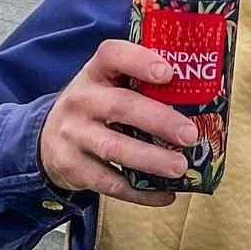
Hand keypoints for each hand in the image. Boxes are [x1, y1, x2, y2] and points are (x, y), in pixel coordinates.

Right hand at [38, 39, 191, 205]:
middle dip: (158, 120)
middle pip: (120, 105)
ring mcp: (74, 135)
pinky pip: (110, 183)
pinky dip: (140, 192)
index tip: (168, 72)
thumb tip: (203, 98)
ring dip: (150, 159)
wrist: (47, 141)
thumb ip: (141, 87)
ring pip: (113, 148)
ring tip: (180, 167)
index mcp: (95, 74)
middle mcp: (81, 100)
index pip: (111, 55)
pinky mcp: (73, 167)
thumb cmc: (96, 110)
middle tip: (189, 134)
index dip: (139, 61)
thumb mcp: (107, 87)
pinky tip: (166, 195)